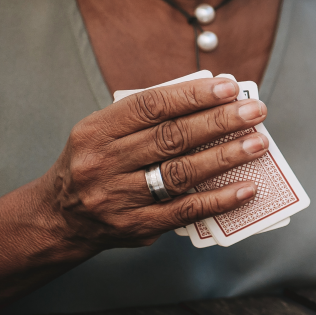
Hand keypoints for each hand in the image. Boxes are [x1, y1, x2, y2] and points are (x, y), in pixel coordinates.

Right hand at [35, 73, 270, 250]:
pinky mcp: (135, 227)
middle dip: (219, 123)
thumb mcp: (104, 132)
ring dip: (225, 158)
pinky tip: (246, 188)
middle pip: (171, 138)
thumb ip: (148, 116)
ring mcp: (117, 198)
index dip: (192, 95)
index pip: (150, 106)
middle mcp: (103, 164)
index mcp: (96, 131)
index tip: (229, 87)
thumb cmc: (96, 163)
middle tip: (255, 112)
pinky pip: (184, 212)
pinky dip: (219, 200)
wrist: (58, 218)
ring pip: (180, 174)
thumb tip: (213, 100)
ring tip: (258, 144)